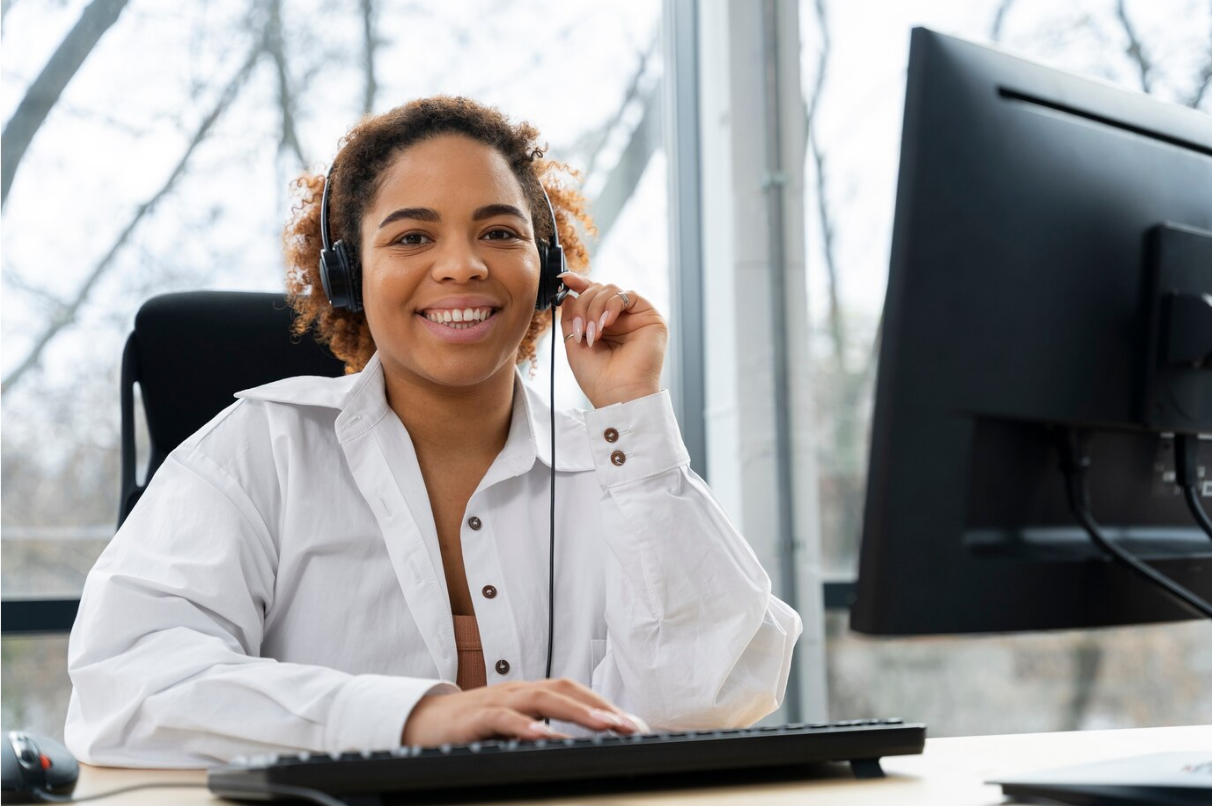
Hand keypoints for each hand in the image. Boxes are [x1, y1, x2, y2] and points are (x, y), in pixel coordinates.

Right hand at [400, 678, 646, 745]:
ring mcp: (496, 701)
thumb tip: (575, 744)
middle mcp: (516, 691)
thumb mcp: (509, 726)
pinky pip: (502, 718)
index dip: (604, 703)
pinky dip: (525, 725)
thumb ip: (538, 728)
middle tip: (629, 726)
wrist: (419, 722)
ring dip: (576, 711)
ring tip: (603, 725)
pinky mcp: (474, 718)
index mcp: (528, 693)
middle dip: (600, 705)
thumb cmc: (468, 726)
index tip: (633, 725)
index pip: (573, 690)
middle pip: (564, 688)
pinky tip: (544, 735)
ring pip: (541, 698)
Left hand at [558, 273, 667, 407]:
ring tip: (593, 333)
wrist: (618, 395)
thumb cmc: (597, 377)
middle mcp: (619, 319)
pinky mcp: (650, 317)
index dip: (578, 284)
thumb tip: (569, 292)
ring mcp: (635, 317)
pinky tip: (607, 323)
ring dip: (595, 308)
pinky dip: (612, 305)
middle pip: (598, 290)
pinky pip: (628, 295)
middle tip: (581, 329)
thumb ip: (571, 315)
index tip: (563, 279)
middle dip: (583, 305)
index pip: (591, 295)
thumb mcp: (574, 342)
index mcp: (603, 324)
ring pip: (610, 290)